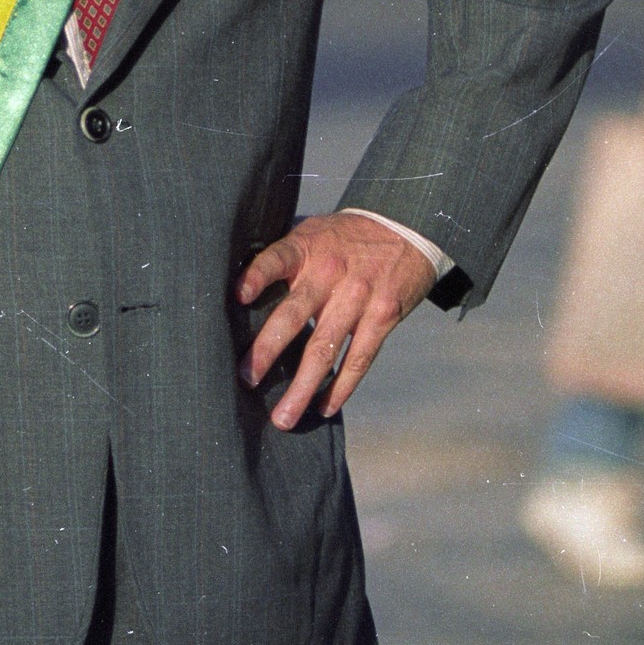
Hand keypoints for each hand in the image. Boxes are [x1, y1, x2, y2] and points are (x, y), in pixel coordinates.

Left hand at [235, 212, 435, 427]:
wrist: (405, 227)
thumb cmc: (345, 236)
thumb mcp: (313, 231)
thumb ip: (285, 256)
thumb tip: (238, 287)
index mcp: (306, 247)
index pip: (276, 259)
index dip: (257, 275)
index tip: (238, 296)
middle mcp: (329, 272)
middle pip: (294, 314)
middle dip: (267, 351)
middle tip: (246, 380)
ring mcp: (358, 296)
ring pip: (325, 349)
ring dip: (302, 387)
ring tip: (283, 418)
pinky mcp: (382, 317)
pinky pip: (359, 359)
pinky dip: (341, 387)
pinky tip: (323, 408)